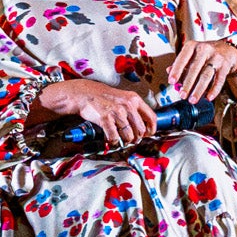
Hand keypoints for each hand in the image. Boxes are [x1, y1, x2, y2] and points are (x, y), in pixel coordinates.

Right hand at [35, 77, 158, 149]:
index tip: (148, 134)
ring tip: (122, 141)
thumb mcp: (123, 97)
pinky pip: (114, 137)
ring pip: (129, 135)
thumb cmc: (104, 97)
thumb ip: (133, 108)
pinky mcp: (106, 119)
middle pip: (140, 129)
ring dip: (126, 141)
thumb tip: (142, 123)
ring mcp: (117, 112)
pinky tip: (112, 140)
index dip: (152, 129)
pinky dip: (113, 142)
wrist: (85, 94)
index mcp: (134, 99)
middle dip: (137, 138)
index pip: (151, 117)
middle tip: (132, 140)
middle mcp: (128, 105)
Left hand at [162, 38, 236, 105]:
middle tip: (182, 95)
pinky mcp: (225, 66)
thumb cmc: (205, 54)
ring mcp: (216, 57)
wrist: (227, 50)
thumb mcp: (191, 54)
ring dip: (198, 89)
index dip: (176, 70)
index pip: (182, 58)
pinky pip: (219, 80)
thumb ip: (180, 63)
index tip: (171, 81)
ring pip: (206, 75)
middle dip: (187, 84)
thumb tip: (168, 71)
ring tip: (192, 100)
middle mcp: (204, 49)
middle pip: (194, 69)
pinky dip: (213, 90)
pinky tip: (208, 98)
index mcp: (192, 46)